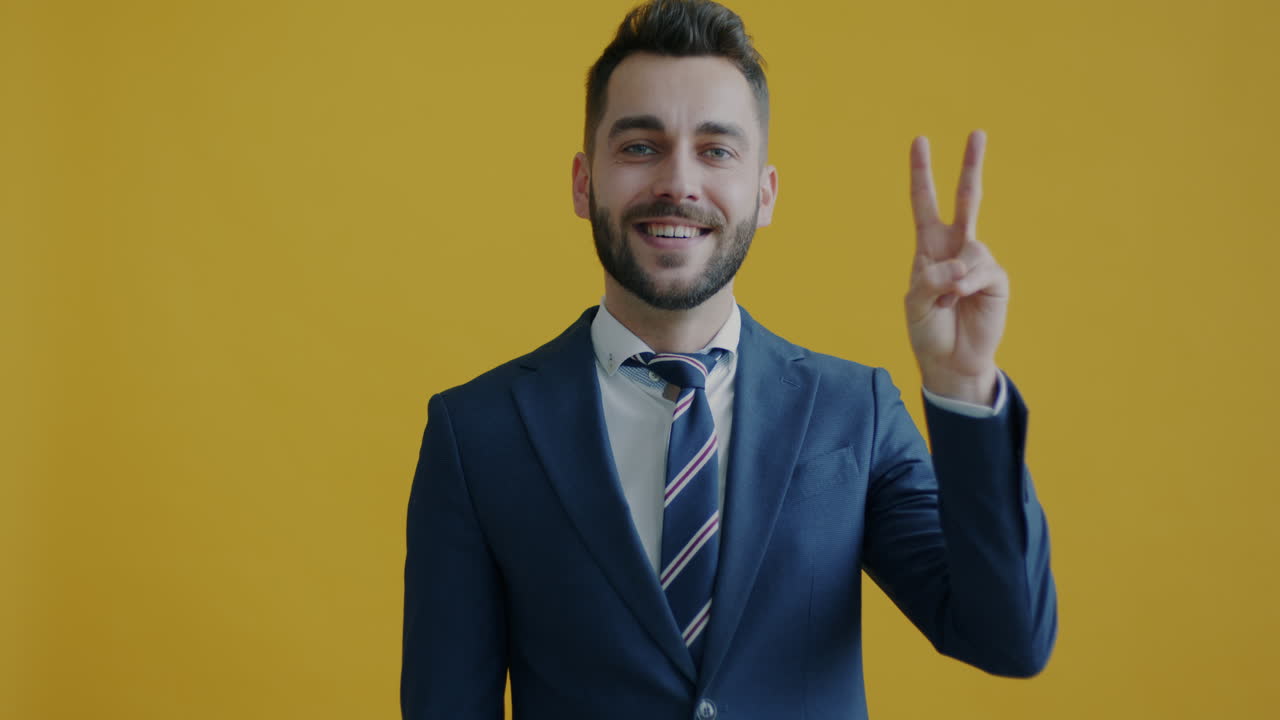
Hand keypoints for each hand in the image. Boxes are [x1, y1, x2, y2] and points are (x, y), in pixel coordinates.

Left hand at [904, 130, 1007, 404]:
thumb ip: (931, 279)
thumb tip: (962, 263)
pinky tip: (961, 299)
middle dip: (971, 166)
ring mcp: (978, 261)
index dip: (922, 174)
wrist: (950, 360)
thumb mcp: (916, 303)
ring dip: (954, 278)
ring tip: (948, 301)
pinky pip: (981, 270)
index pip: (924, 203)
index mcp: (929, 248)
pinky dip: (967, 285)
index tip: (920, 142)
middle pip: (966, 199)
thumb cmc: (928, 330)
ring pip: (970, 249)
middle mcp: (955, 248)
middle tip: (977, 132)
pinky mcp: (995, 278)